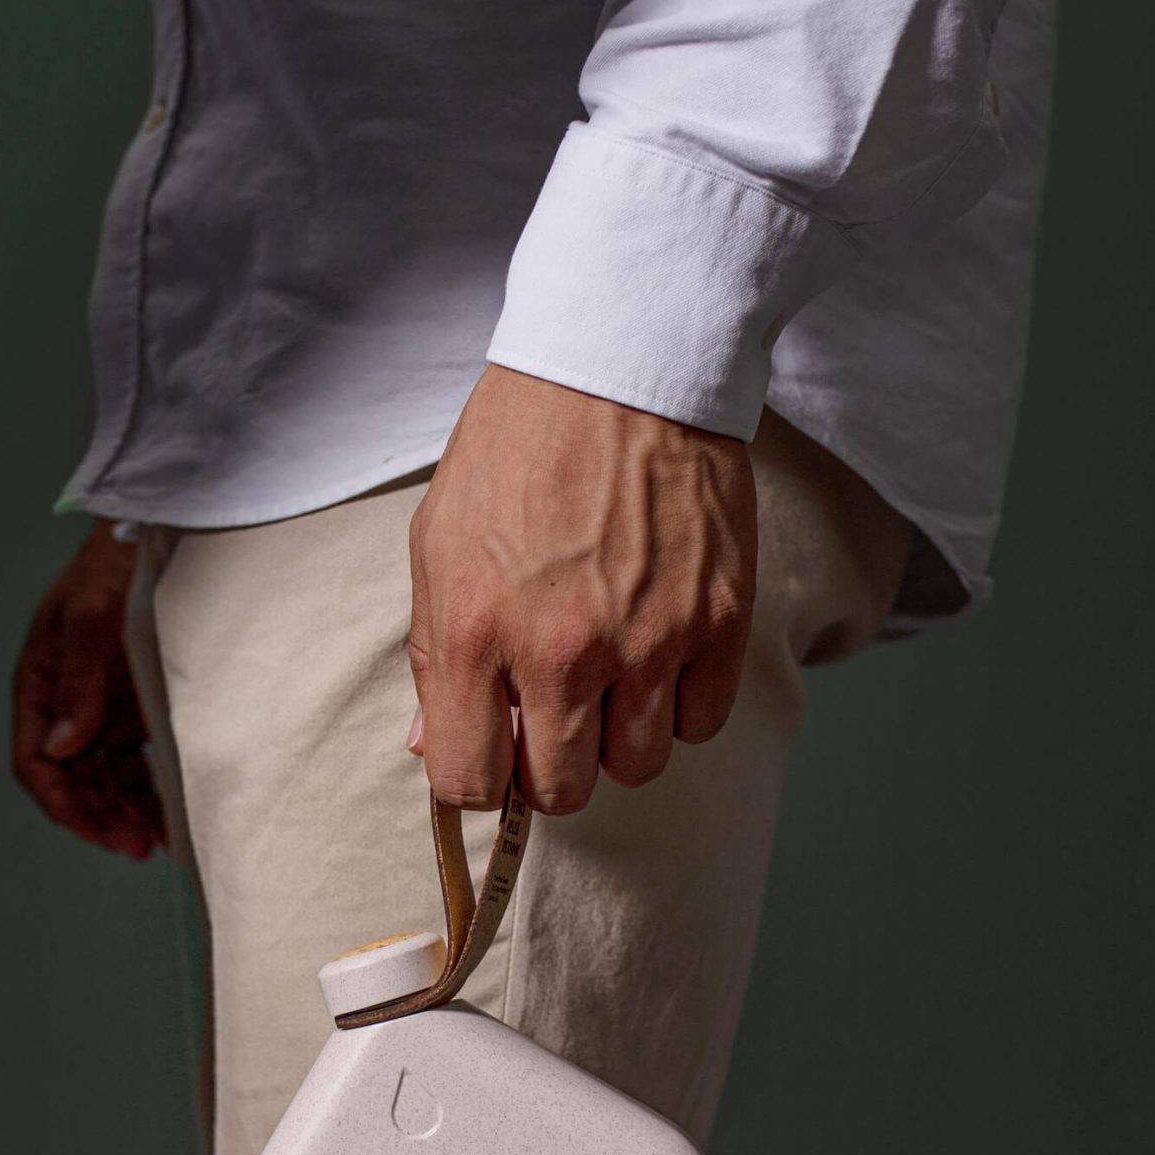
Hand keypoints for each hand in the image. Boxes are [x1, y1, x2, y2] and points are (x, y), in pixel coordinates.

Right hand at [11, 521, 164, 859]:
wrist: (162, 536)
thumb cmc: (117, 566)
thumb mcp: (92, 616)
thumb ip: (79, 680)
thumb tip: (64, 745)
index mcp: (40, 684)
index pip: (36, 761)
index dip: (64, 802)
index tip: (98, 831)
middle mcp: (67, 704)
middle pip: (72, 780)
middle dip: (99, 817)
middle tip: (137, 847)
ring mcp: (102, 710)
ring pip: (104, 779)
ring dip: (125, 813)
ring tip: (158, 843)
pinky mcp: (136, 710)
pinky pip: (136, 764)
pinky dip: (150, 792)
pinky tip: (171, 817)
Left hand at [406, 364, 756, 813]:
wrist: (621, 362)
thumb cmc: (521, 447)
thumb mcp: (440, 543)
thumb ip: (437, 656)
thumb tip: (435, 745)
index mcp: (476, 632)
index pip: (471, 783)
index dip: (478, 779)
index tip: (491, 755)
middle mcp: (563, 650)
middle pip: (562, 792)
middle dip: (551, 768)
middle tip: (552, 718)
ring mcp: (650, 639)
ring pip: (638, 766)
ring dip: (618, 738)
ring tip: (608, 677)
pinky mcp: (719, 619)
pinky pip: (702, 722)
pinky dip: (680, 705)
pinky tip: (658, 654)